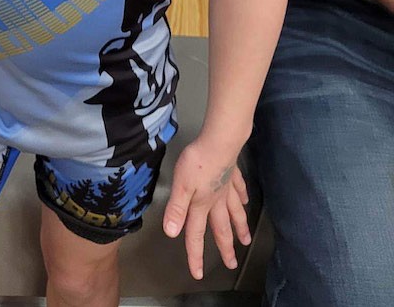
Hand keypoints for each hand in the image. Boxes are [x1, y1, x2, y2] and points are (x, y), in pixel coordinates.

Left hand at [162, 139, 251, 279]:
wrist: (219, 142)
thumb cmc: (198, 162)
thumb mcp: (181, 186)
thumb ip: (177, 208)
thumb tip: (171, 233)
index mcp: (201, 205)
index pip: (195, 234)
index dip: (195, 255)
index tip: (198, 274)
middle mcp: (216, 200)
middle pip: (220, 228)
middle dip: (225, 248)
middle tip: (231, 264)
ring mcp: (226, 187)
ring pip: (234, 212)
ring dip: (239, 227)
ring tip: (245, 240)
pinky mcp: (232, 173)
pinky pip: (238, 189)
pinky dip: (242, 197)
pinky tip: (245, 201)